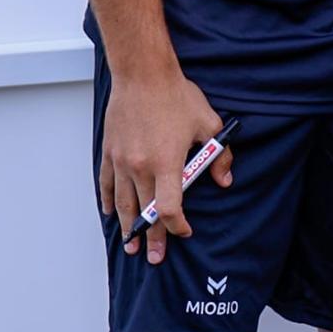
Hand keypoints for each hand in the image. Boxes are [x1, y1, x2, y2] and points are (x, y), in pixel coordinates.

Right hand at [99, 68, 232, 265]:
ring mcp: (121, 161)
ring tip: (130, 245)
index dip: (178, 225)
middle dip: (152, 236)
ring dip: (127, 227)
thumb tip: (225, 179)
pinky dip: (109, 201)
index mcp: (166, 163)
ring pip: (123, 203)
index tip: (185, 230)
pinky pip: (106, 184)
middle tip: (154, 257)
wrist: (142, 74)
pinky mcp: (109, 152)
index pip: (171, 208)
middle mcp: (140, 167)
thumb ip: (219, 155)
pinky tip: (111, 213)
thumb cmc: (175, 96)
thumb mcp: (208, 123)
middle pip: (145, 212)